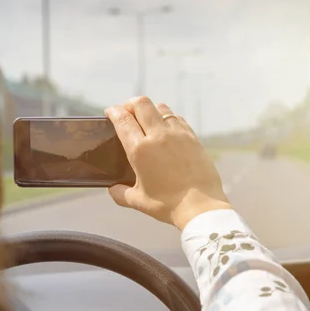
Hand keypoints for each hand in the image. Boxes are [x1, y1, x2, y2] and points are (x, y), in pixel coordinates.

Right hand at [105, 96, 230, 230]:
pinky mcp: (192, 138)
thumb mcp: (137, 201)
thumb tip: (113, 189)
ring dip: (150, 110)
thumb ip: (120, 193)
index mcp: (139, 150)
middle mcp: (158, 136)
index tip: (110, 112)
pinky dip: (168, 119)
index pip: (122, 119)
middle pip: (141, 103)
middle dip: (130, 104)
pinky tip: (167, 130)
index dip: (113, 111)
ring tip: (148, 120)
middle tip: (127, 112)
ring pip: (161, 107)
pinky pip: (177, 119)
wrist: (200, 207)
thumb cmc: (168, 205)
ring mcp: (177, 134)